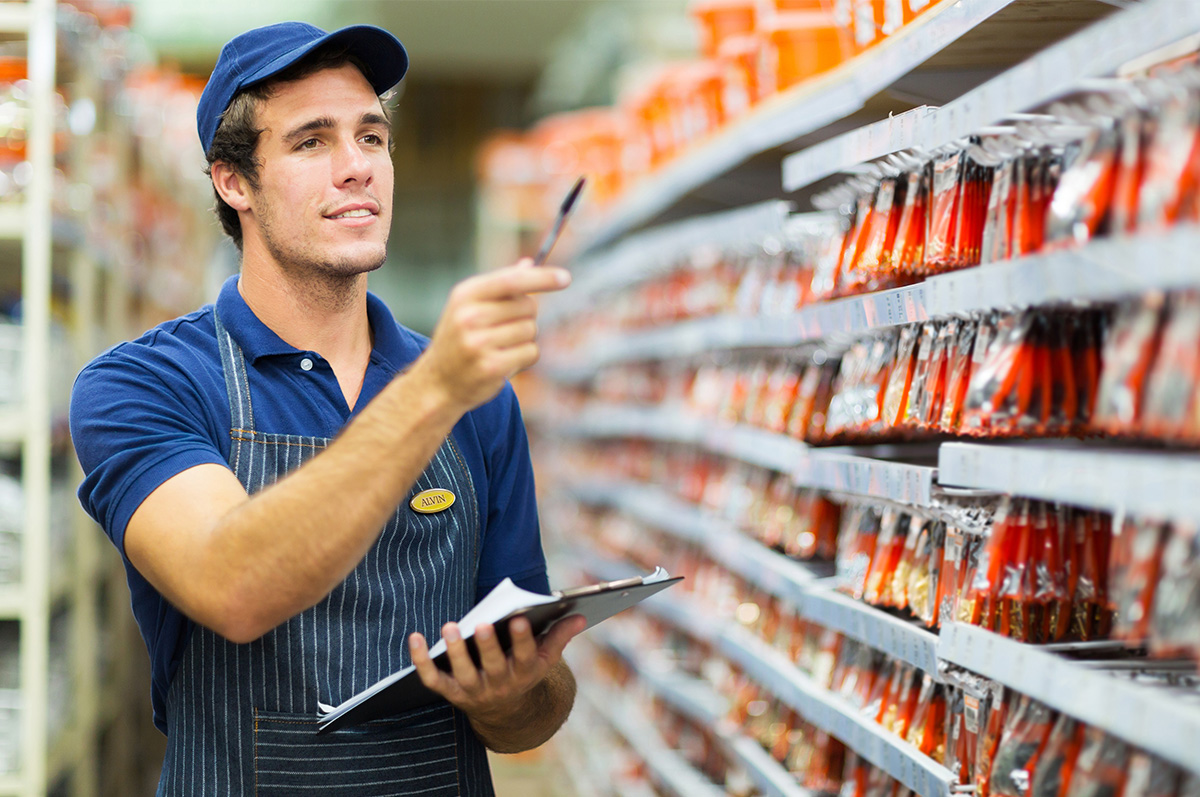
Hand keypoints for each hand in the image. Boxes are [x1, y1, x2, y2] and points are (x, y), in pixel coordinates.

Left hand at [408, 613, 585, 725]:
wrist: (504, 711)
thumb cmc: (523, 671)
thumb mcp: (544, 658)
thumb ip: (559, 635)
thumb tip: (580, 615)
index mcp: (524, 672)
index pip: (525, 656)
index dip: (523, 639)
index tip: (520, 619)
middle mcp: (499, 684)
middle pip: (493, 666)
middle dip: (488, 646)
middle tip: (482, 623)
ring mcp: (473, 690)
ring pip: (463, 673)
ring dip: (455, 652)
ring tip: (450, 628)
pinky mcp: (451, 692)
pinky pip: (433, 679)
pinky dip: (422, 661)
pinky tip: (415, 638)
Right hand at [416, 258, 569, 411]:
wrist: (437, 383)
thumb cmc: (459, 339)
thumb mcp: (469, 307)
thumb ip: (500, 285)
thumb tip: (529, 263)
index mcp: (465, 295)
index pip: (511, 280)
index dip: (541, 278)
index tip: (565, 278)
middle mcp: (469, 316)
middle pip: (528, 306)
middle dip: (526, 316)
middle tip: (504, 329)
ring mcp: (479, 343)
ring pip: (531, 330)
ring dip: (525, 339)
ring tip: (500, 347)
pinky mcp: (491, 367)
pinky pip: (530, 352)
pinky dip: (525, 356)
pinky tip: (504, 361)